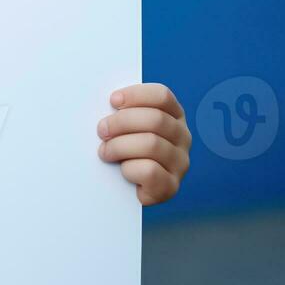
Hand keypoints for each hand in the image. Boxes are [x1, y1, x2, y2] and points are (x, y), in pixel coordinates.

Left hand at [97, 83, 189, 205]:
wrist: (126, 190)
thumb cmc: (124, 150)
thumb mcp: (126, 126)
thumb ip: (122, 112)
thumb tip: (105, 102)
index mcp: (173, 116)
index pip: (162, 96)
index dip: (136, 95)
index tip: (113, 100)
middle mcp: (182, 137)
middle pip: (155, 119)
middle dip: (121, 122)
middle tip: (102, 130)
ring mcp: (180, 162)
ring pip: (151, 144)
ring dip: (120, 146)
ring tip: (105, 151)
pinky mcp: (171, 185)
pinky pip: (150, 171)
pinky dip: (129, 169)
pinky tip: (122, 170)